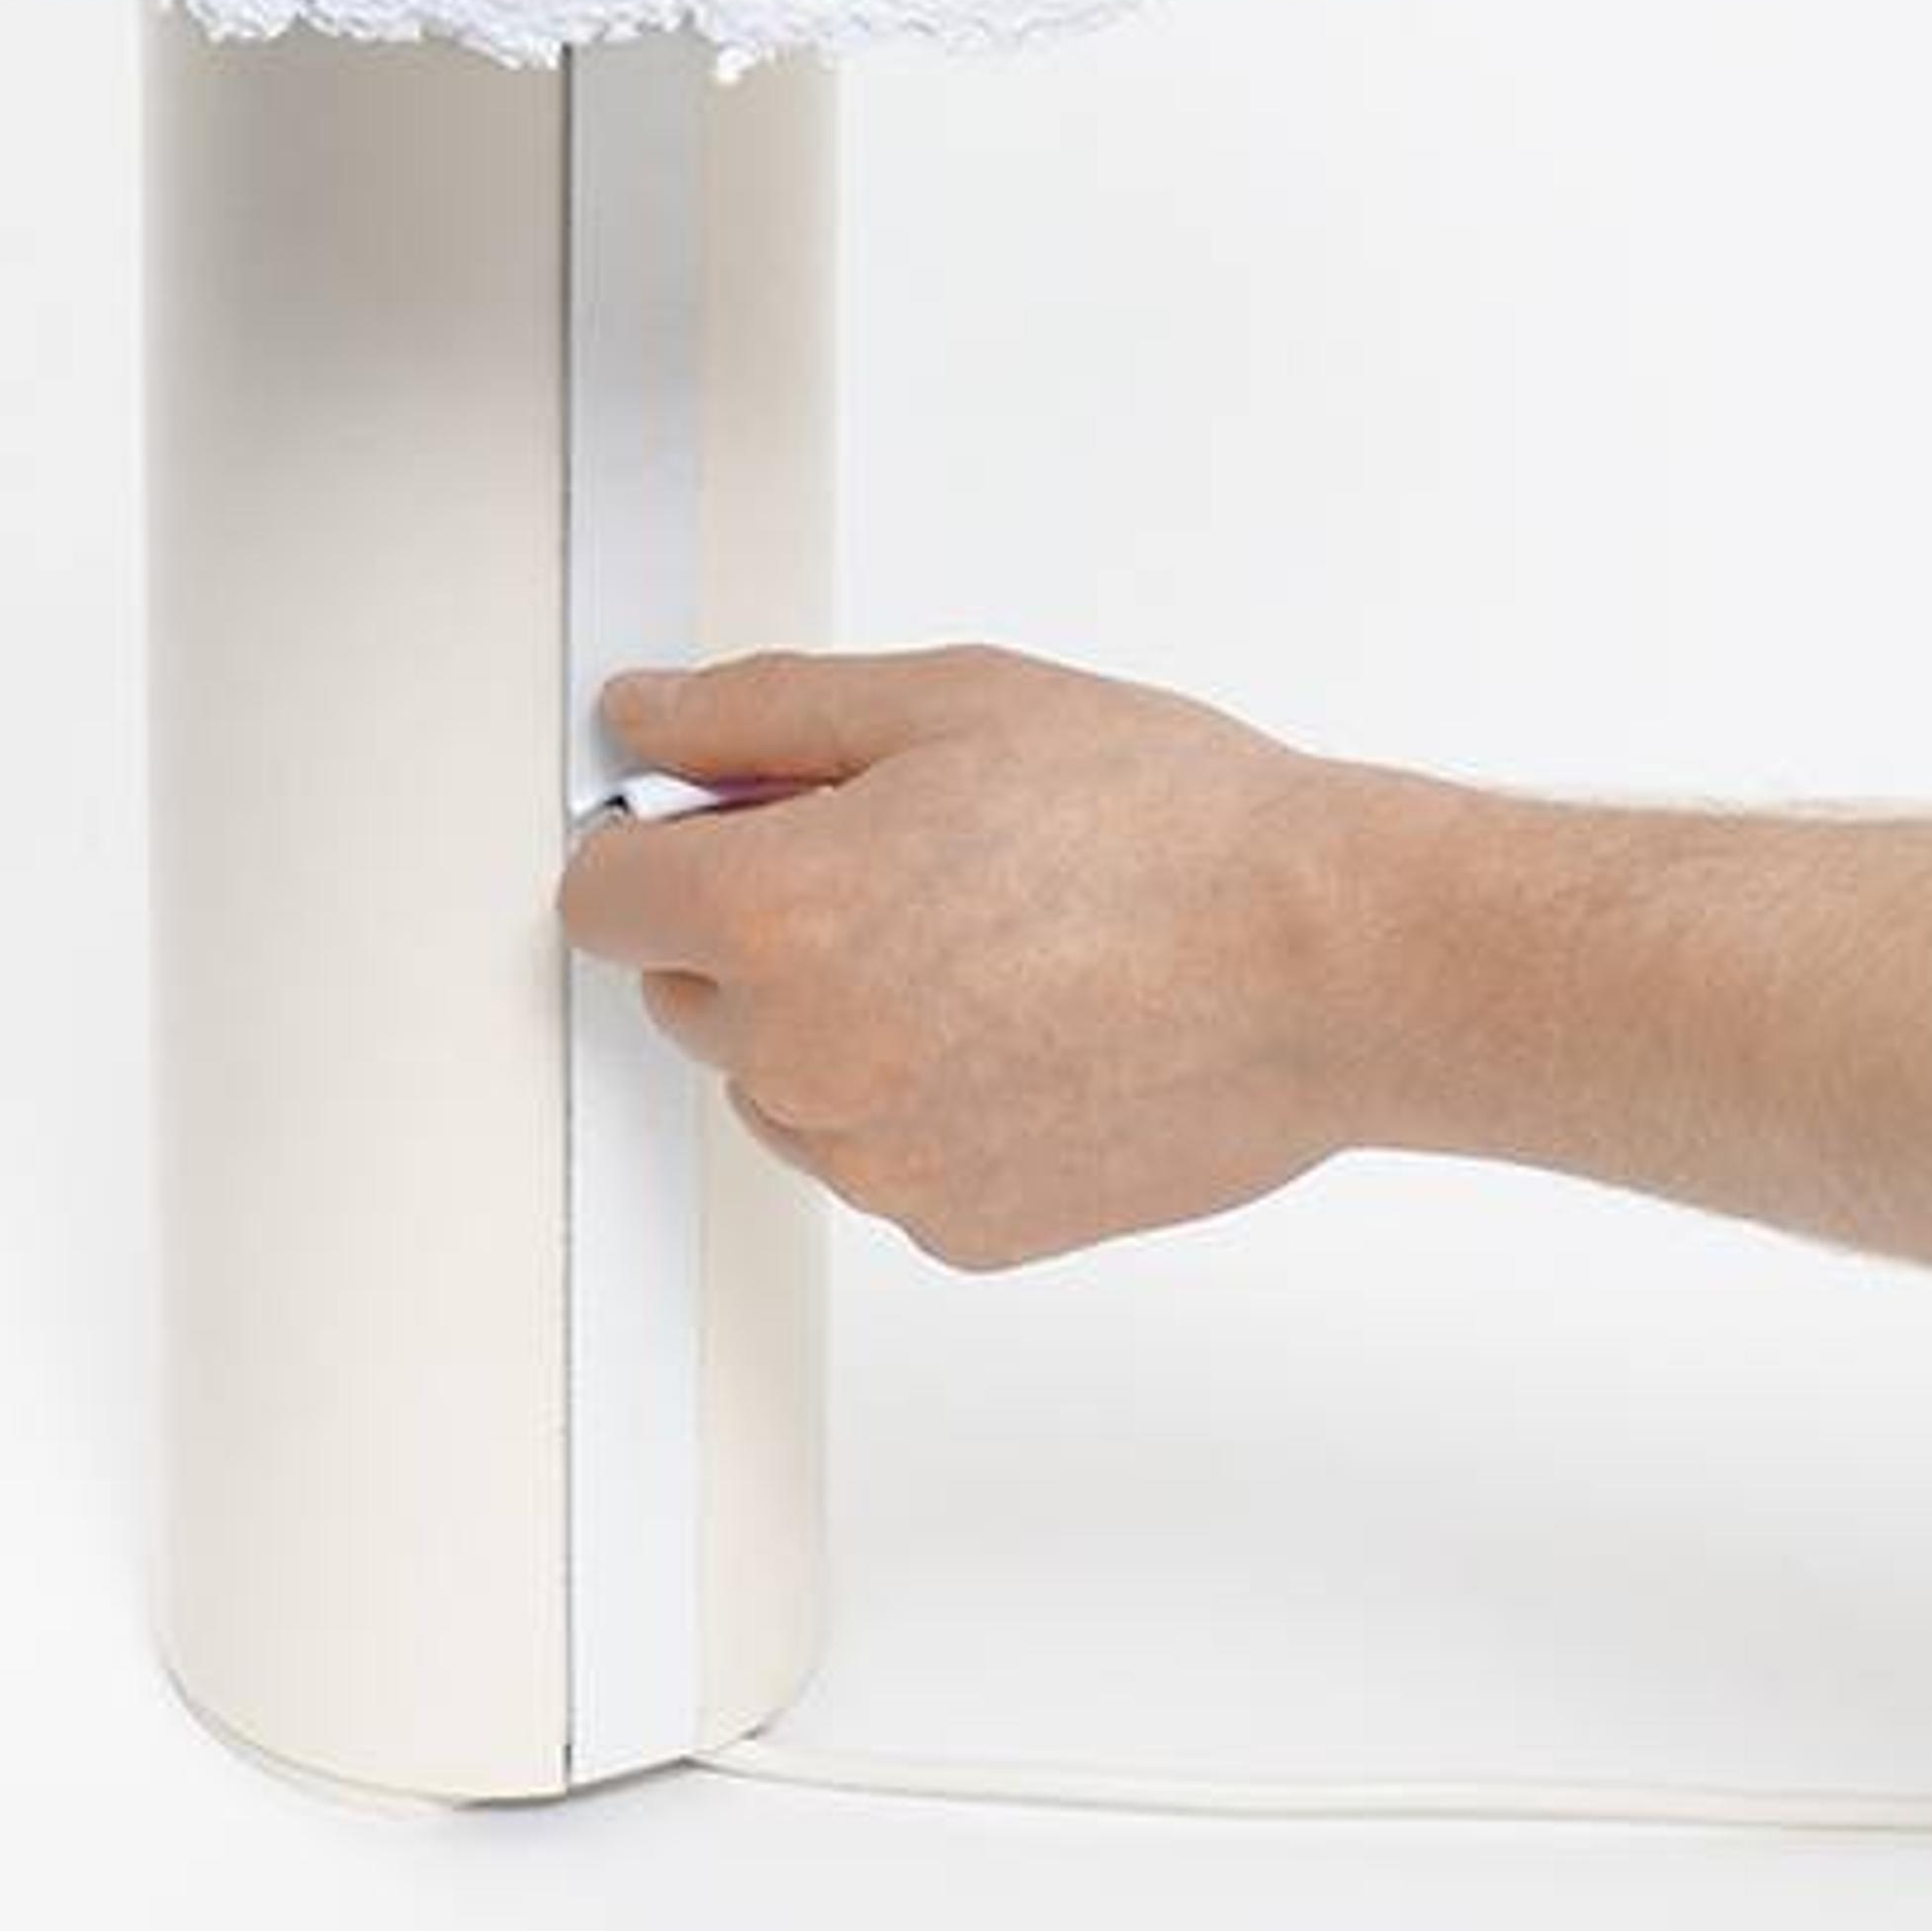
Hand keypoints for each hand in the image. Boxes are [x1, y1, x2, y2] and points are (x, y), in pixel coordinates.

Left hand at [554, 643, 1384, 1271]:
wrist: (1329, 961)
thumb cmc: (1164, 823)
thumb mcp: (944, 701)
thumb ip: (757, 712)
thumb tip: (643, 718)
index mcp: (780, 917)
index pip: (602, 897)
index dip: (662, 839)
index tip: (730, 815)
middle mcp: (806, 1061)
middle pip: (684, 990)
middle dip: (754, 923)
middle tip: (902, 858)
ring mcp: (879, 1163)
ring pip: (776, 1083)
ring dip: (829, 1017)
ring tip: (982, 942)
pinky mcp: (957, 1230)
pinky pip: (875, 1154)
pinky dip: (917, 1097)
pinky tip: (1025, 1025)